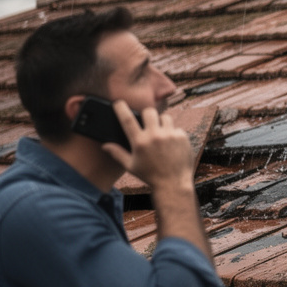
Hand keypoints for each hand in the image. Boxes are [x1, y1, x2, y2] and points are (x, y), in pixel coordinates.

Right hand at [102, 100, 211, 258]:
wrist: (173, 184)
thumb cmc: (150, 175)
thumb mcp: (131, 166)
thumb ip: (117, 154)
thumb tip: (104, 145)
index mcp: (139, 142)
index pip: (127, 120)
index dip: (121, 108)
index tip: (119, 102)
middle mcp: (154, 136)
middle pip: (149, 112)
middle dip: (147, 115)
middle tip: (147, 122)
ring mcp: (170, 135)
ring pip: (165, 117)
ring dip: (162, 123)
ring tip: (161, 135)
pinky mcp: (182, 137)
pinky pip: (176, 128)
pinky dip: (174, 134)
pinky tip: (172, 145)